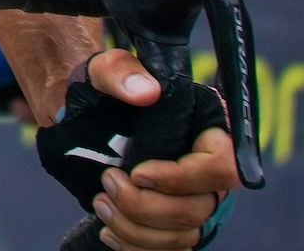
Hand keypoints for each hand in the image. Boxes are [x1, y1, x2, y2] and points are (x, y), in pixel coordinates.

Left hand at [45, 50, 238, 249]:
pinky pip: (168, 250)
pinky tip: (109, 232)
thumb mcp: (104, 71)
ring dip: (136, 229)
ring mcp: (194, 201)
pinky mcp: (173, 224)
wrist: (83, 115)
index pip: (221, 166)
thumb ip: (121, 72)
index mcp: (208, 131)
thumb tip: (145, 92)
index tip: (137, 171)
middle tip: (108, 183)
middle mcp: (208, 172)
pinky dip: (137, 247)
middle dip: (146, 206)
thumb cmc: (102, 91)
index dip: (181, 177)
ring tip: (101, 203)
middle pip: (199, 209)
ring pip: (183, 235)